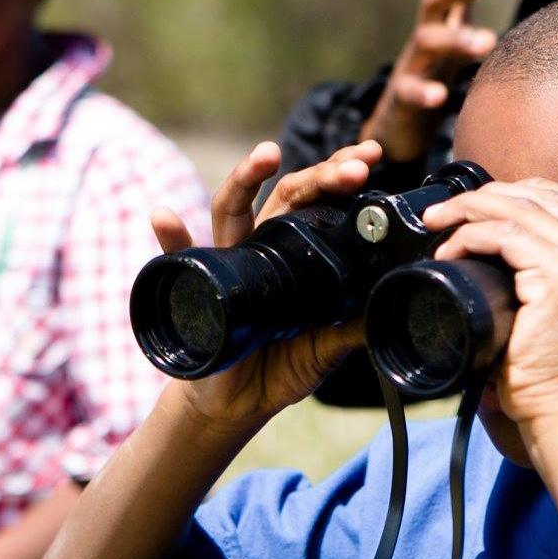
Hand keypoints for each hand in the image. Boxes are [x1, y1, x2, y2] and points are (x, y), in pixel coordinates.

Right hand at [147, 140, 378, 427]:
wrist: (239, 403)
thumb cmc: (280, 364)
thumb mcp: (326, 346)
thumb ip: (353, 326)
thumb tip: (392, 306)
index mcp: (293, 249)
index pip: (317, 200)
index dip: (340, 175)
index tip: (369, 156)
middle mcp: (259, 244)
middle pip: (285, 194)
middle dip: (319, 174)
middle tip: (352, 167)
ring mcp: (225, 261)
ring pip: (231, 209)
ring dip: (245, 179)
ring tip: (266, 155)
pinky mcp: (197, 286)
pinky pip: (177, 259)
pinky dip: (170, 237)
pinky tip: (165, 217)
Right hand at [362, 0, 496, 163]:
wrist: (397, 124)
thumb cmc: (432, 76)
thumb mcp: (454, 42)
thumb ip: (465, 8)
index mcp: (439, 25)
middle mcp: (423, 38)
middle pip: (434, 4)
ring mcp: (409, 66)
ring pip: (427, 43)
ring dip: (455, 40)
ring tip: (486, 42)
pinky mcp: (400, 99)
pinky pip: (409, 92)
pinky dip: (425, 93)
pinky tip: (441, 97)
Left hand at [425, 180, 557, 429]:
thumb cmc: (557, 380)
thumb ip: (552, 280)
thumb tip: (499, 249)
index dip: (520, 194)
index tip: (479, 206)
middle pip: (547, 196)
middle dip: (489, 196)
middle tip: (445, 211)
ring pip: (523, 209)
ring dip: (472, 210)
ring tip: (438, 223)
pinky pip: (507, 236)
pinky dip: (471, 236)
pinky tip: (451, 250)